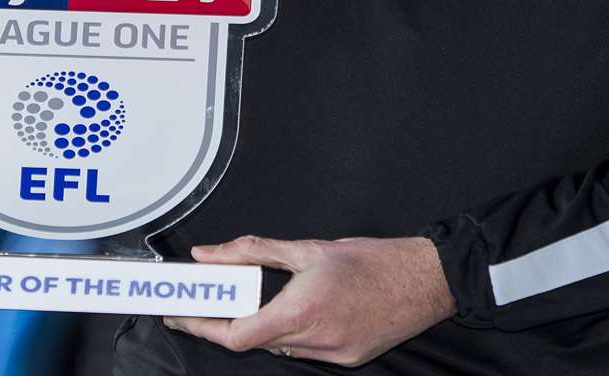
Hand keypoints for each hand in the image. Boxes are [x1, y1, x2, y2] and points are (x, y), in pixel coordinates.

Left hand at [163, 235, 455, 366]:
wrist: (425, 280)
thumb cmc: (372, 261)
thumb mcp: (307, 248)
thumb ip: (252, 252)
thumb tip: (210, 255)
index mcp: (300, 311)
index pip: (236, 335)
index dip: (203, 328)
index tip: (182, 316)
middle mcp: (314, 340)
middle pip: (255, 341)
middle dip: (232, 322)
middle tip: (217, 300)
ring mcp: (332, 355)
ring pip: (281, 348)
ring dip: (268, 327)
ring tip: (269, 299)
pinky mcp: (348, 360)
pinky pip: (308, 352)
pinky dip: (297, 334)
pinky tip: (308, 311)